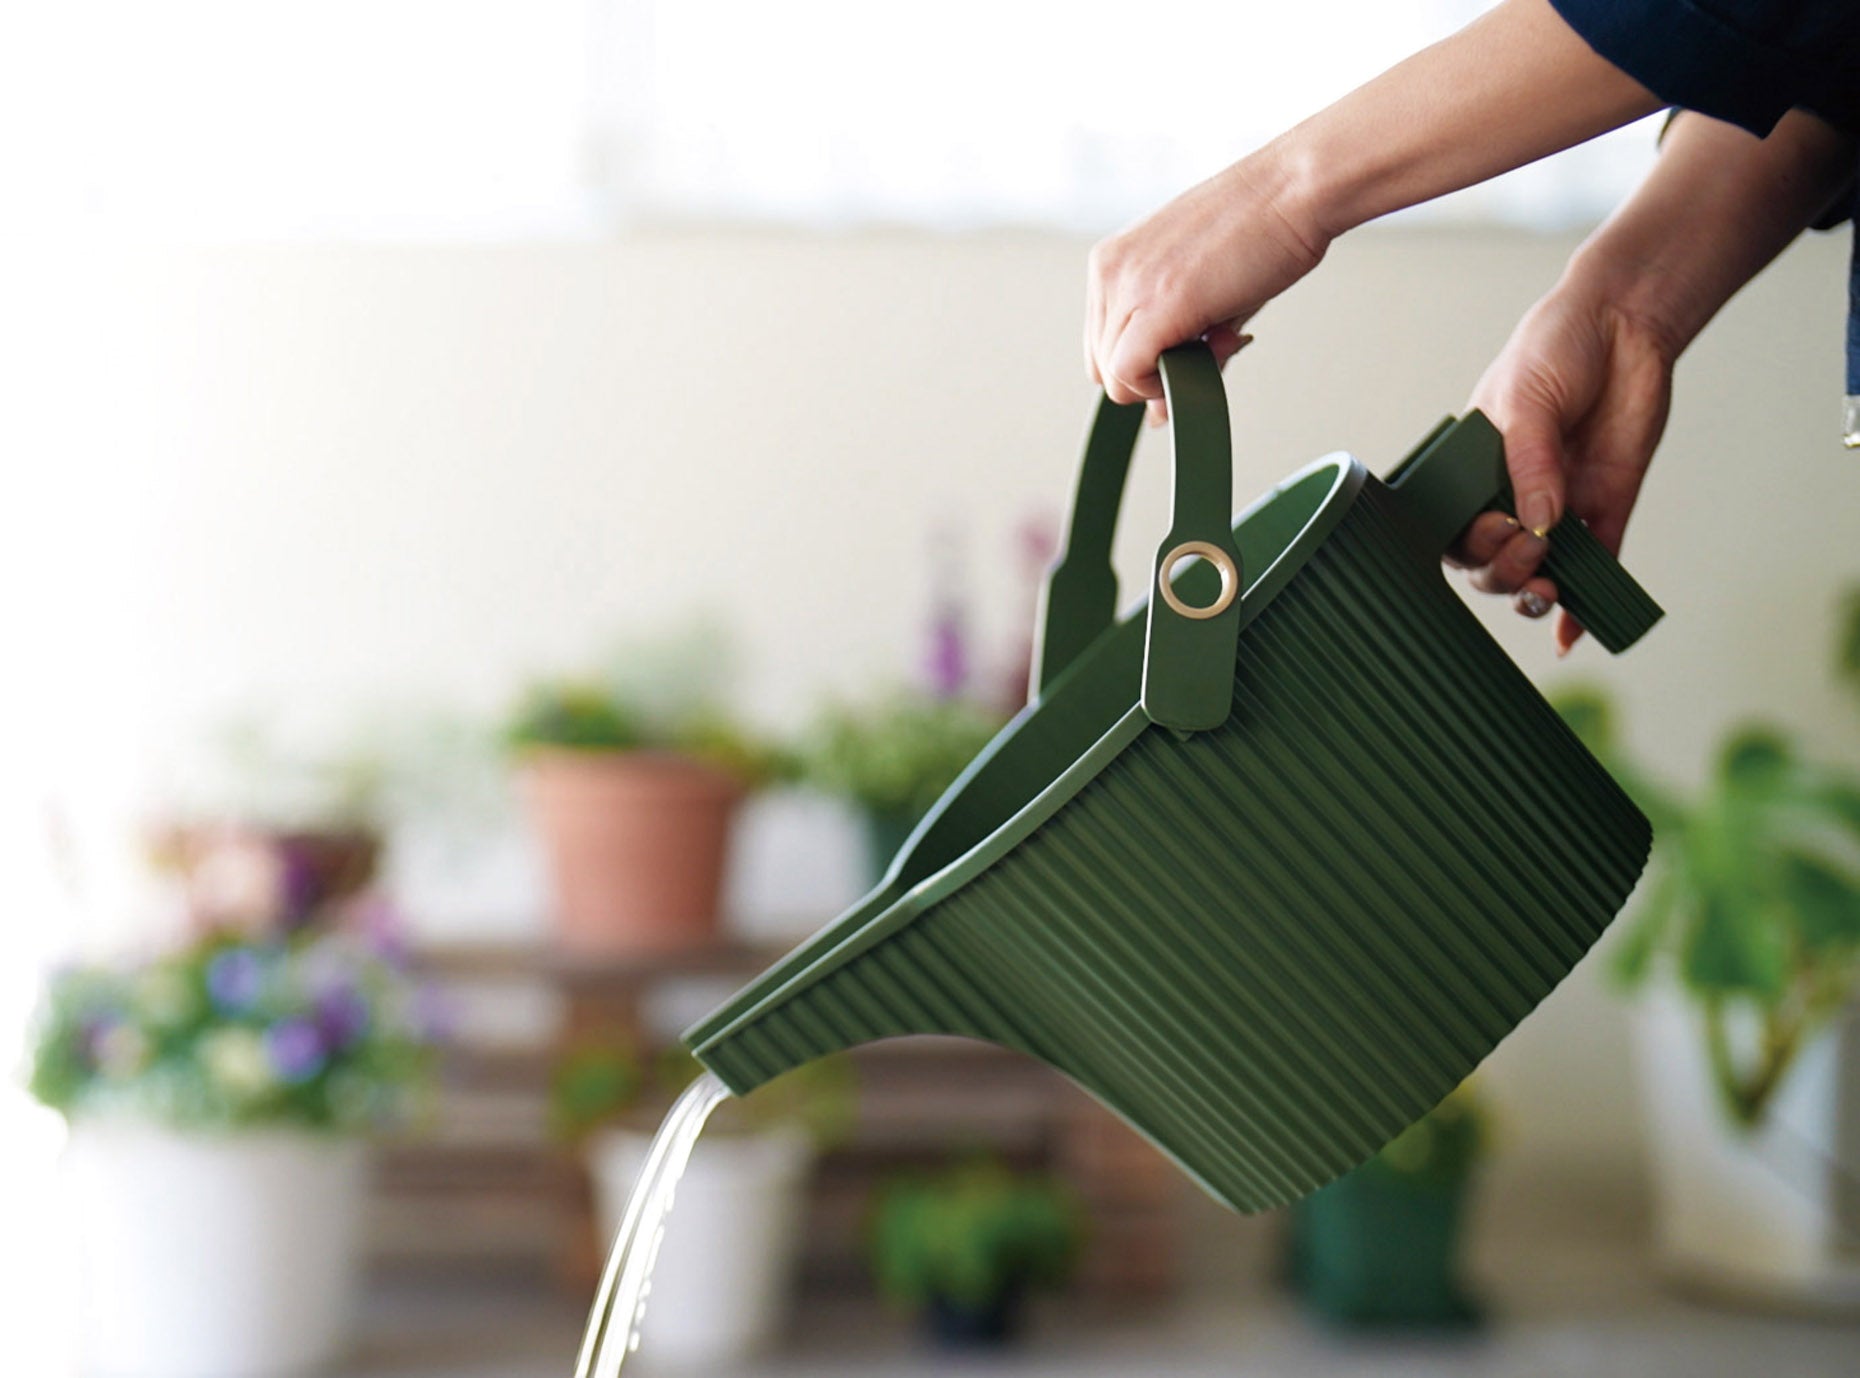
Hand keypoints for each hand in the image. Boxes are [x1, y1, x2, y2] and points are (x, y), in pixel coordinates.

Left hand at [1085, 156, 1327, 411]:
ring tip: (1220, 337)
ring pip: (1116, 377)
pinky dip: (1164, 385)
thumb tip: (1160, 411)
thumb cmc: (1261, 230)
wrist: (1295, 188)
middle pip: (1103, 367)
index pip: (1101, 345)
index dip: (1142, 366)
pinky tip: (1208, 355)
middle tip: (1209, 347)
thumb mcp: (1203, 291)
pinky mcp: (1157, 306)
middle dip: (1154, 376)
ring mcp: (1129, 287)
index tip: (1187, 354)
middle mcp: (1109, 272)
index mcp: (1113, 262)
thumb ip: (1176, 347)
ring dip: (1168, 378)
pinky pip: (1130, 375)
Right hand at [1456, 270, 1675, 652]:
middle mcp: (1510, 494)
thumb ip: (1528, 461)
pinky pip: (1594, 565)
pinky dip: (1583, 605)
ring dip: (1536, 592)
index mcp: (1472, 470)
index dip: (1470, 544)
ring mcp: (1558, 504)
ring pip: (1536, 572)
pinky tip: (1574, 634)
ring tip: (1550, 587)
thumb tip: (1536, 521)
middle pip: (1491, 561)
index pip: (1454, 530)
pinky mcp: (1605, 507)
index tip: (1496, 528)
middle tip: (1531, 549)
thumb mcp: (1525, 399)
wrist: (1623, 321)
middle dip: (1504, 570)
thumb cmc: (1556, 346)